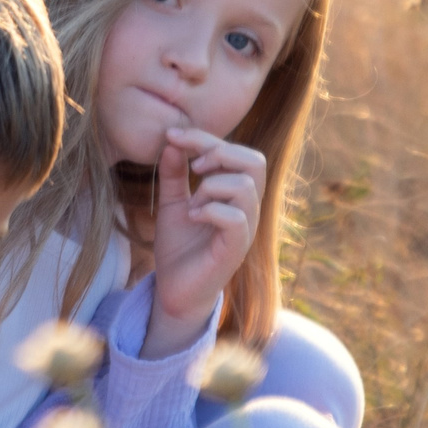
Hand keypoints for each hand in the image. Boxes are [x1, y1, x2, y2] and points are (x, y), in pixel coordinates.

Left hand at [143, 127, 263, 358]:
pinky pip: (236, 218)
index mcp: (237, 195)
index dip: (205, 138)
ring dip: (211, 186)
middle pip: (255, 161)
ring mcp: (245, 230)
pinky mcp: (235, 249)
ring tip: (192, 203)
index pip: (238, 152)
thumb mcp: (171, 203)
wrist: (174, 291)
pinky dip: (210, 209)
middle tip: (193, 167)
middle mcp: (248, 209)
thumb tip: (171, 141)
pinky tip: (192, 217)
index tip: (172, 136)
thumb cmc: (179, 248)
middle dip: (219, 153)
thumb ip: (174, 174)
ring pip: (246, 186)